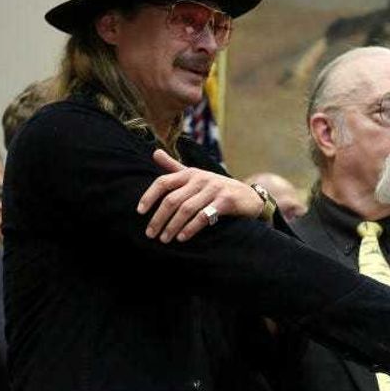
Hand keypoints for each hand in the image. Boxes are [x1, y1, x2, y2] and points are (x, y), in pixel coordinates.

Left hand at [136, 150, 264, 241]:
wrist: (249, 196)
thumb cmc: (217, 188)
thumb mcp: (197, 176)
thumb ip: (175, 167)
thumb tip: (154, 152)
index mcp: (190, 173)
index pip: (163, 182)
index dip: (149, 196)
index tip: (140, 212)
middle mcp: (201, 178)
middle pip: (172, 199)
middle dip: (159, 218)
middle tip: (150, 234)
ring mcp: (214, 189)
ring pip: (186, 209)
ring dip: (172, 226)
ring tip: (164, 239)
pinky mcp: (226, 201)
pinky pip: (203, 216)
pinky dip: (190, 228)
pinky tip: (182, 237)